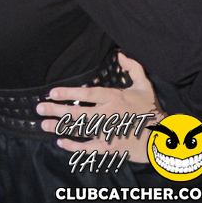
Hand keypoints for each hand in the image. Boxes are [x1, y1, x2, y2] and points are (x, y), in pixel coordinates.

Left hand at [37, 53, 164, 162]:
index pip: (87, 94)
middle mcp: (108, 115)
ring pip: (79, 130)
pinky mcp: (109, 148)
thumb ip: (132, 67)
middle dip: (56, 110)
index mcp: (114, 97)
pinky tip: (59, 142)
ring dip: (59, 127)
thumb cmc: (151, 110)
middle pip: (77, 113)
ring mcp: (107, 133)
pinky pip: (87, 148)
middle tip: (39, 109)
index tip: (52, 92)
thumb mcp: (144, 85)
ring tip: (43, 124)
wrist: (162, 138)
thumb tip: (120, 53)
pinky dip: (72, 146)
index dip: (68, 93)